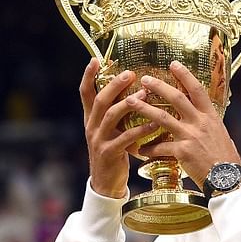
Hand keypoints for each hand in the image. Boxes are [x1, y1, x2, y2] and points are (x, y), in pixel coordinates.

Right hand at [80, 58, 158, 197]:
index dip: (88, 75)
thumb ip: (117, 111)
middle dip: (115, 85)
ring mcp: (98, 140)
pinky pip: (125, 138)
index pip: (85, 92)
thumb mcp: (111, 128)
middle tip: (130, 73)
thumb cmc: (114, 149)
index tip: (95, 59)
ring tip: (144, 94)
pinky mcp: (109, 153)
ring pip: (111, 116)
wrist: (106, 182)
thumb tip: (134, 88)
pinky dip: (140, 129)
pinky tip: (154, 122)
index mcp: (91, 117)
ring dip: (129, 103)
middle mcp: (91, 126)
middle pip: (100, 100)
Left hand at [125, 60, 240, 189]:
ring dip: (144, 108)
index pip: (197, 89)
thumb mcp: (220, 134)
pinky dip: (148, 148)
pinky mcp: (182, 151)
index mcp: (210, 116)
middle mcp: (200, 122)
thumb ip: (208, 124)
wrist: (227, 179)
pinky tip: (140, 149)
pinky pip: (160, 146)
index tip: (174, 64)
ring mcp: (191, 136)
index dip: (185, 75)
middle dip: (158, 86)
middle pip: (176, 98)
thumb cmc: (226, 158)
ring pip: (162, 117)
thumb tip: (202, 117)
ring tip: (130, 102)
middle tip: (144, 79)